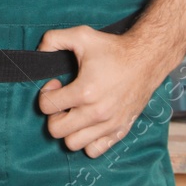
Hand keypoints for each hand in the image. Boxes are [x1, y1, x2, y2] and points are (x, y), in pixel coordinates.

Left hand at [36, 26, 168, 158]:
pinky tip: (88, 122)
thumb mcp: (80, 35)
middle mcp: (97, 113)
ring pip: (73, 143)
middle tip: (63, 100)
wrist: (146, 59)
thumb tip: (39, 52)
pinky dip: (87, 141)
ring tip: (75, 112)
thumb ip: (53, 39)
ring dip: (69, 129)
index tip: (56, 84)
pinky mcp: (120, 130)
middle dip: (53, 114)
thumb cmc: (113, 49)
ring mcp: (109, 125)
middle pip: (56, 130)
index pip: (47, 106)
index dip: (46, 93)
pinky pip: (95, 150)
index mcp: (85, 92)